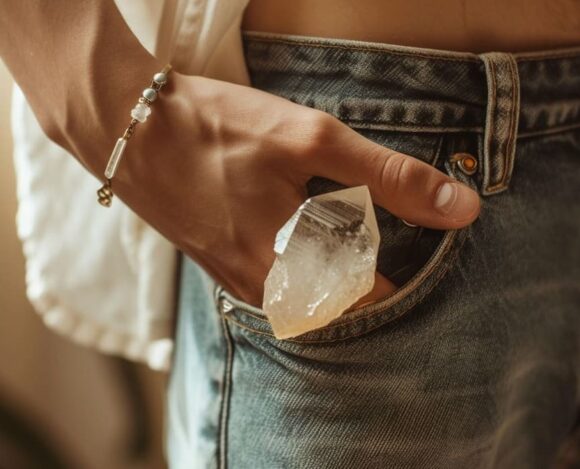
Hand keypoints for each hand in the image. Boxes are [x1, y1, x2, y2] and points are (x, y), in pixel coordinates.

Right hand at [110, 73, 480, 307]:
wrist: (128, 129)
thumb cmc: (218, 130)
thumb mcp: (312, 141)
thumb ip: (390, 179)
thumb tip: (462, 209)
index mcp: (294, 268)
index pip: (374, 300)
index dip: (404, 272)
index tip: (416, 241)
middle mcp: (265, 290)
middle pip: (340, 302)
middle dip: (369, 269)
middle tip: (378, 223)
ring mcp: (238, 283)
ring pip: (307, 293)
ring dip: (332, 263)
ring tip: (337, 219)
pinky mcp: (221, 266)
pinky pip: (276, 280)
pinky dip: (299, 257)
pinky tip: (296, 222)